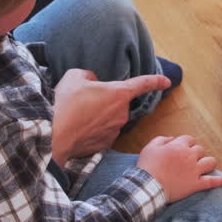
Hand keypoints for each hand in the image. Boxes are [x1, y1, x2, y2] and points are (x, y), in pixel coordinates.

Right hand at [51, 69, 170, 163]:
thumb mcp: (75, 77)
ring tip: (77, 117)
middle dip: (105, 101)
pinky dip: (93, 131)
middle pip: (117, 102)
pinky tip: (78, 130)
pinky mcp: (106, 145)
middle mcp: (122, 113)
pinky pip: (102, 133)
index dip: (156, 81)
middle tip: (83, 101)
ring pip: (109, 118)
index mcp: (118, 93)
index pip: (143, 84)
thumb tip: (93, 82)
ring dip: (98, 116)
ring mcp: (115, 130)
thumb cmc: (64, 104)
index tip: (167, 81)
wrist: (53, 135)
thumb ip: (89, 76)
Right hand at [136, 135, 221, 201]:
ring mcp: (194, 171)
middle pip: (201, 149)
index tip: (183, 148)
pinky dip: (219, 181)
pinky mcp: (196, 184)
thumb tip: (171, 138)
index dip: (187, 143)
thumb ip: (162, 139)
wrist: (149, 187)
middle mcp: (189, 156)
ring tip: (206, 165)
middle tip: (191, 159)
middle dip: (197, 152)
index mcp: (179, 146)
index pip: (190, 139)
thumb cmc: (147, 167)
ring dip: (209, 162)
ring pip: (210, 162)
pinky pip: (212, 182)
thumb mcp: (150, 147)